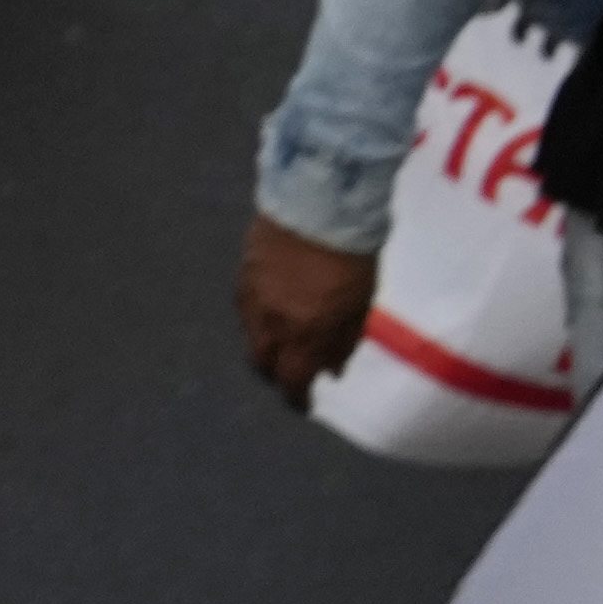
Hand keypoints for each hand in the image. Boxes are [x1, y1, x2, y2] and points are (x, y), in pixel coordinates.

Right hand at [235, 211, 372, 406]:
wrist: (318, 201)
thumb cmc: (351, 255)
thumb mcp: (360, 304)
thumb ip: (344, 341)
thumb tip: (332, 370)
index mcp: (304, 334)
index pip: (292, 381)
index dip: (296, 397)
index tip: (303, 402)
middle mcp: (271, 322)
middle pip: (262, 364)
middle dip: (276, 375)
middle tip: (292, 372)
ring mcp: (252, 297)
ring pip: (249, 338)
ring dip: (265, 347)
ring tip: (282, 341)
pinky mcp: (242, 273)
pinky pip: (245, 309)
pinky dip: (256, 320)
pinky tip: (270, 310)